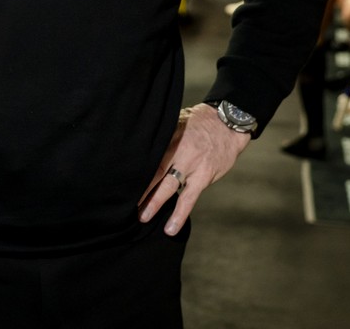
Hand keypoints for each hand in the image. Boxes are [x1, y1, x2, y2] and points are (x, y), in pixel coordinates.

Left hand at [137, 103, 250, 235]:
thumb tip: (142, 145)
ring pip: (170, 187)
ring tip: (142, 217)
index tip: (121, 181)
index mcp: (169, 137)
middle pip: (155, 172)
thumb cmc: (199, 122)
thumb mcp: (177, 121)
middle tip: (125, 201)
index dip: (135, 169)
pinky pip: (189, 198)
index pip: (148, 156)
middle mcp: (179, 151)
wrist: (228, 124)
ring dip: (155, 203)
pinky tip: (171, 228)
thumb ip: (163, 135)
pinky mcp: (204, 177)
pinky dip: (179, 214)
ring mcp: (192, 165)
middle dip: (140, 188)